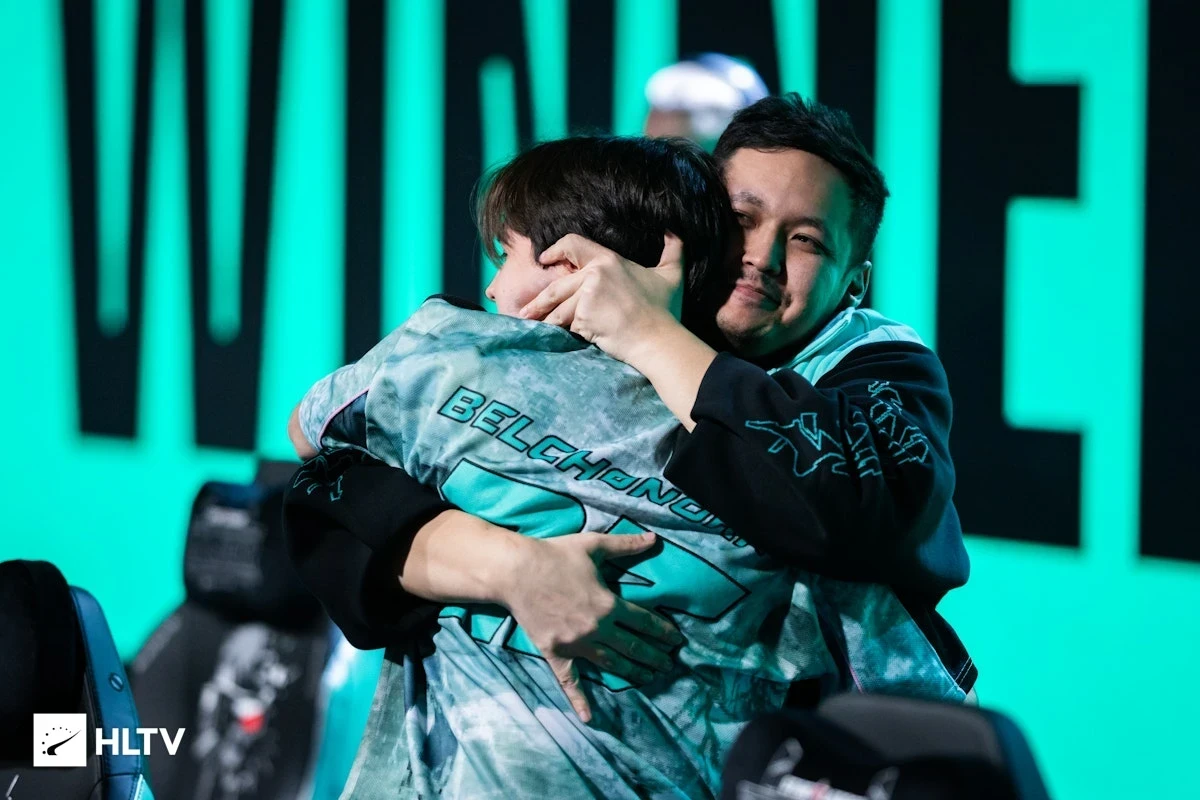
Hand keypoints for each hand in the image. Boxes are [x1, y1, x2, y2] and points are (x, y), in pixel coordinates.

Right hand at [498, 531, 683, 722]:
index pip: (644, 621)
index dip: (663, 631)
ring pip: (611, 664)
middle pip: (633, 647)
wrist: (516, 571)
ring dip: (632, 673)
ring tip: (649, 679)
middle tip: (669, 665)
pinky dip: (579, 700)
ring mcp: (576, 644)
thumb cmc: (555, 555)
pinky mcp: (556, 653)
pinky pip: (569, 681)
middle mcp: (597, 628)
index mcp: (609, 604)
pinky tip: (588, 717)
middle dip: (654, 657)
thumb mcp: (594, 545)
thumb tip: (655, 539)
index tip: (676, 640)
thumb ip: (626, 545)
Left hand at [520, 234, 684, 363]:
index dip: (555, 250)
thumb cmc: (664, 310)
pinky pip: (566, 325)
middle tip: (526, 310)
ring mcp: (586, 297)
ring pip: (558, 308)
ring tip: (531, 326)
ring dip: (544, 318)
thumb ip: (672, 250)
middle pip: (557, 286)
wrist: (657, 339)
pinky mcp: (582, 319)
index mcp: (609, 260)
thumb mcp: (671, 275)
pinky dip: (560, 333)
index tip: (544, 259)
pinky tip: (550, 338)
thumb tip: (672, 231)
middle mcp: (593, 275)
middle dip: (539, 300)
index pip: (572, 244)